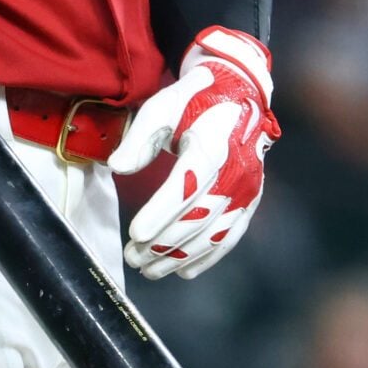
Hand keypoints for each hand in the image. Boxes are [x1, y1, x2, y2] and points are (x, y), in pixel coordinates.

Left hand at [108, 27, 277, 278]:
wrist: (238, 96)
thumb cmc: (193, 101)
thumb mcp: (163, 106)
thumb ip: (140, 137)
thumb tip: (117, 166)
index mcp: (213, 142)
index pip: (187, 183)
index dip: (162, 211)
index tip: (135, 233)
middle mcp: (237, 170)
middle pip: (198, 215)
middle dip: (164, 243)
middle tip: (132, 257)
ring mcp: (247, 188)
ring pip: (213, 233)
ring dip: (180, 257)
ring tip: (149, 269)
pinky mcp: (250, 200)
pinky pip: (230, 236)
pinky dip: (208, 257)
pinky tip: (184, 271)